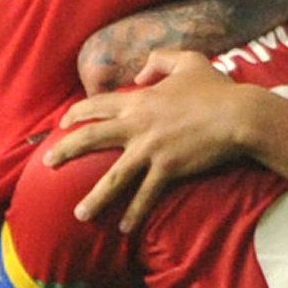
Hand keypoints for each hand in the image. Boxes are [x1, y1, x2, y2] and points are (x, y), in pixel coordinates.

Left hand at [44, 51, 261, 234]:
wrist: (238, 116)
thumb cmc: (216, 89)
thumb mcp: (187, 61)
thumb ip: (159, 59)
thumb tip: (141, 72)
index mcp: (138, 100)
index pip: (97, 106)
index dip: (77, 114)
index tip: (64, 123)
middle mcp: (137, 126)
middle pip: (91, 139)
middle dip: (65, 150)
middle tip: (48, 163)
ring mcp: (150, 150)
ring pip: (113, 177)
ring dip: (95, 198)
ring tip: (79, 214)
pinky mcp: (168, 169)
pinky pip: (146, 195)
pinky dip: (135, 212)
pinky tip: (125, 228)